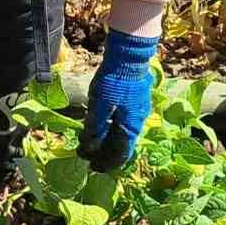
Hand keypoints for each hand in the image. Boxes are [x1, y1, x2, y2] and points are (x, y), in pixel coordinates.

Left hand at [80, 30, 159, 171]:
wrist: (128, 58)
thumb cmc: (114, 82)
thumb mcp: (99, 106)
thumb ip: (95, 128)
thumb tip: (89, 148)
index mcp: (130, 127)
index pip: (119, 154)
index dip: (106, 163)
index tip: (92, 167)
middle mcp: (136, 123)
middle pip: (120, 146)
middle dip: (104, 153)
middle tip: (88, 157)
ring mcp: (137, 112)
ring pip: (122, 134)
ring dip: (106, 141)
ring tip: (92, 144)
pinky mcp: (135, 102)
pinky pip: (123, 124)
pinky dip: (110, 129)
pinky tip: (101, 127)